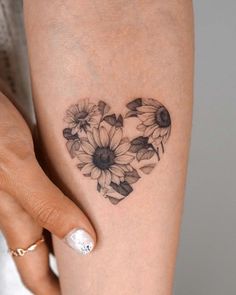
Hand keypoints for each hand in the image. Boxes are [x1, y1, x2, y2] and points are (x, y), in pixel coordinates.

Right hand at [0, 91, 95, 293]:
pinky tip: (99, 192)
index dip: (58, 294)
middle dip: (75, 266)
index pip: (37, 274)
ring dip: (80, 228)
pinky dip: (81, 197)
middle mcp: (25, 207)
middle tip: (107, 270)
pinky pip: (62, 190)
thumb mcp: (16, 169)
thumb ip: (45, 204)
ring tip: (113, 233)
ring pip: (59, 220)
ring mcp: (33, 186)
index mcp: (17, 218)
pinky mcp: (39, 166)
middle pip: (51, 250)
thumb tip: (83, 244)